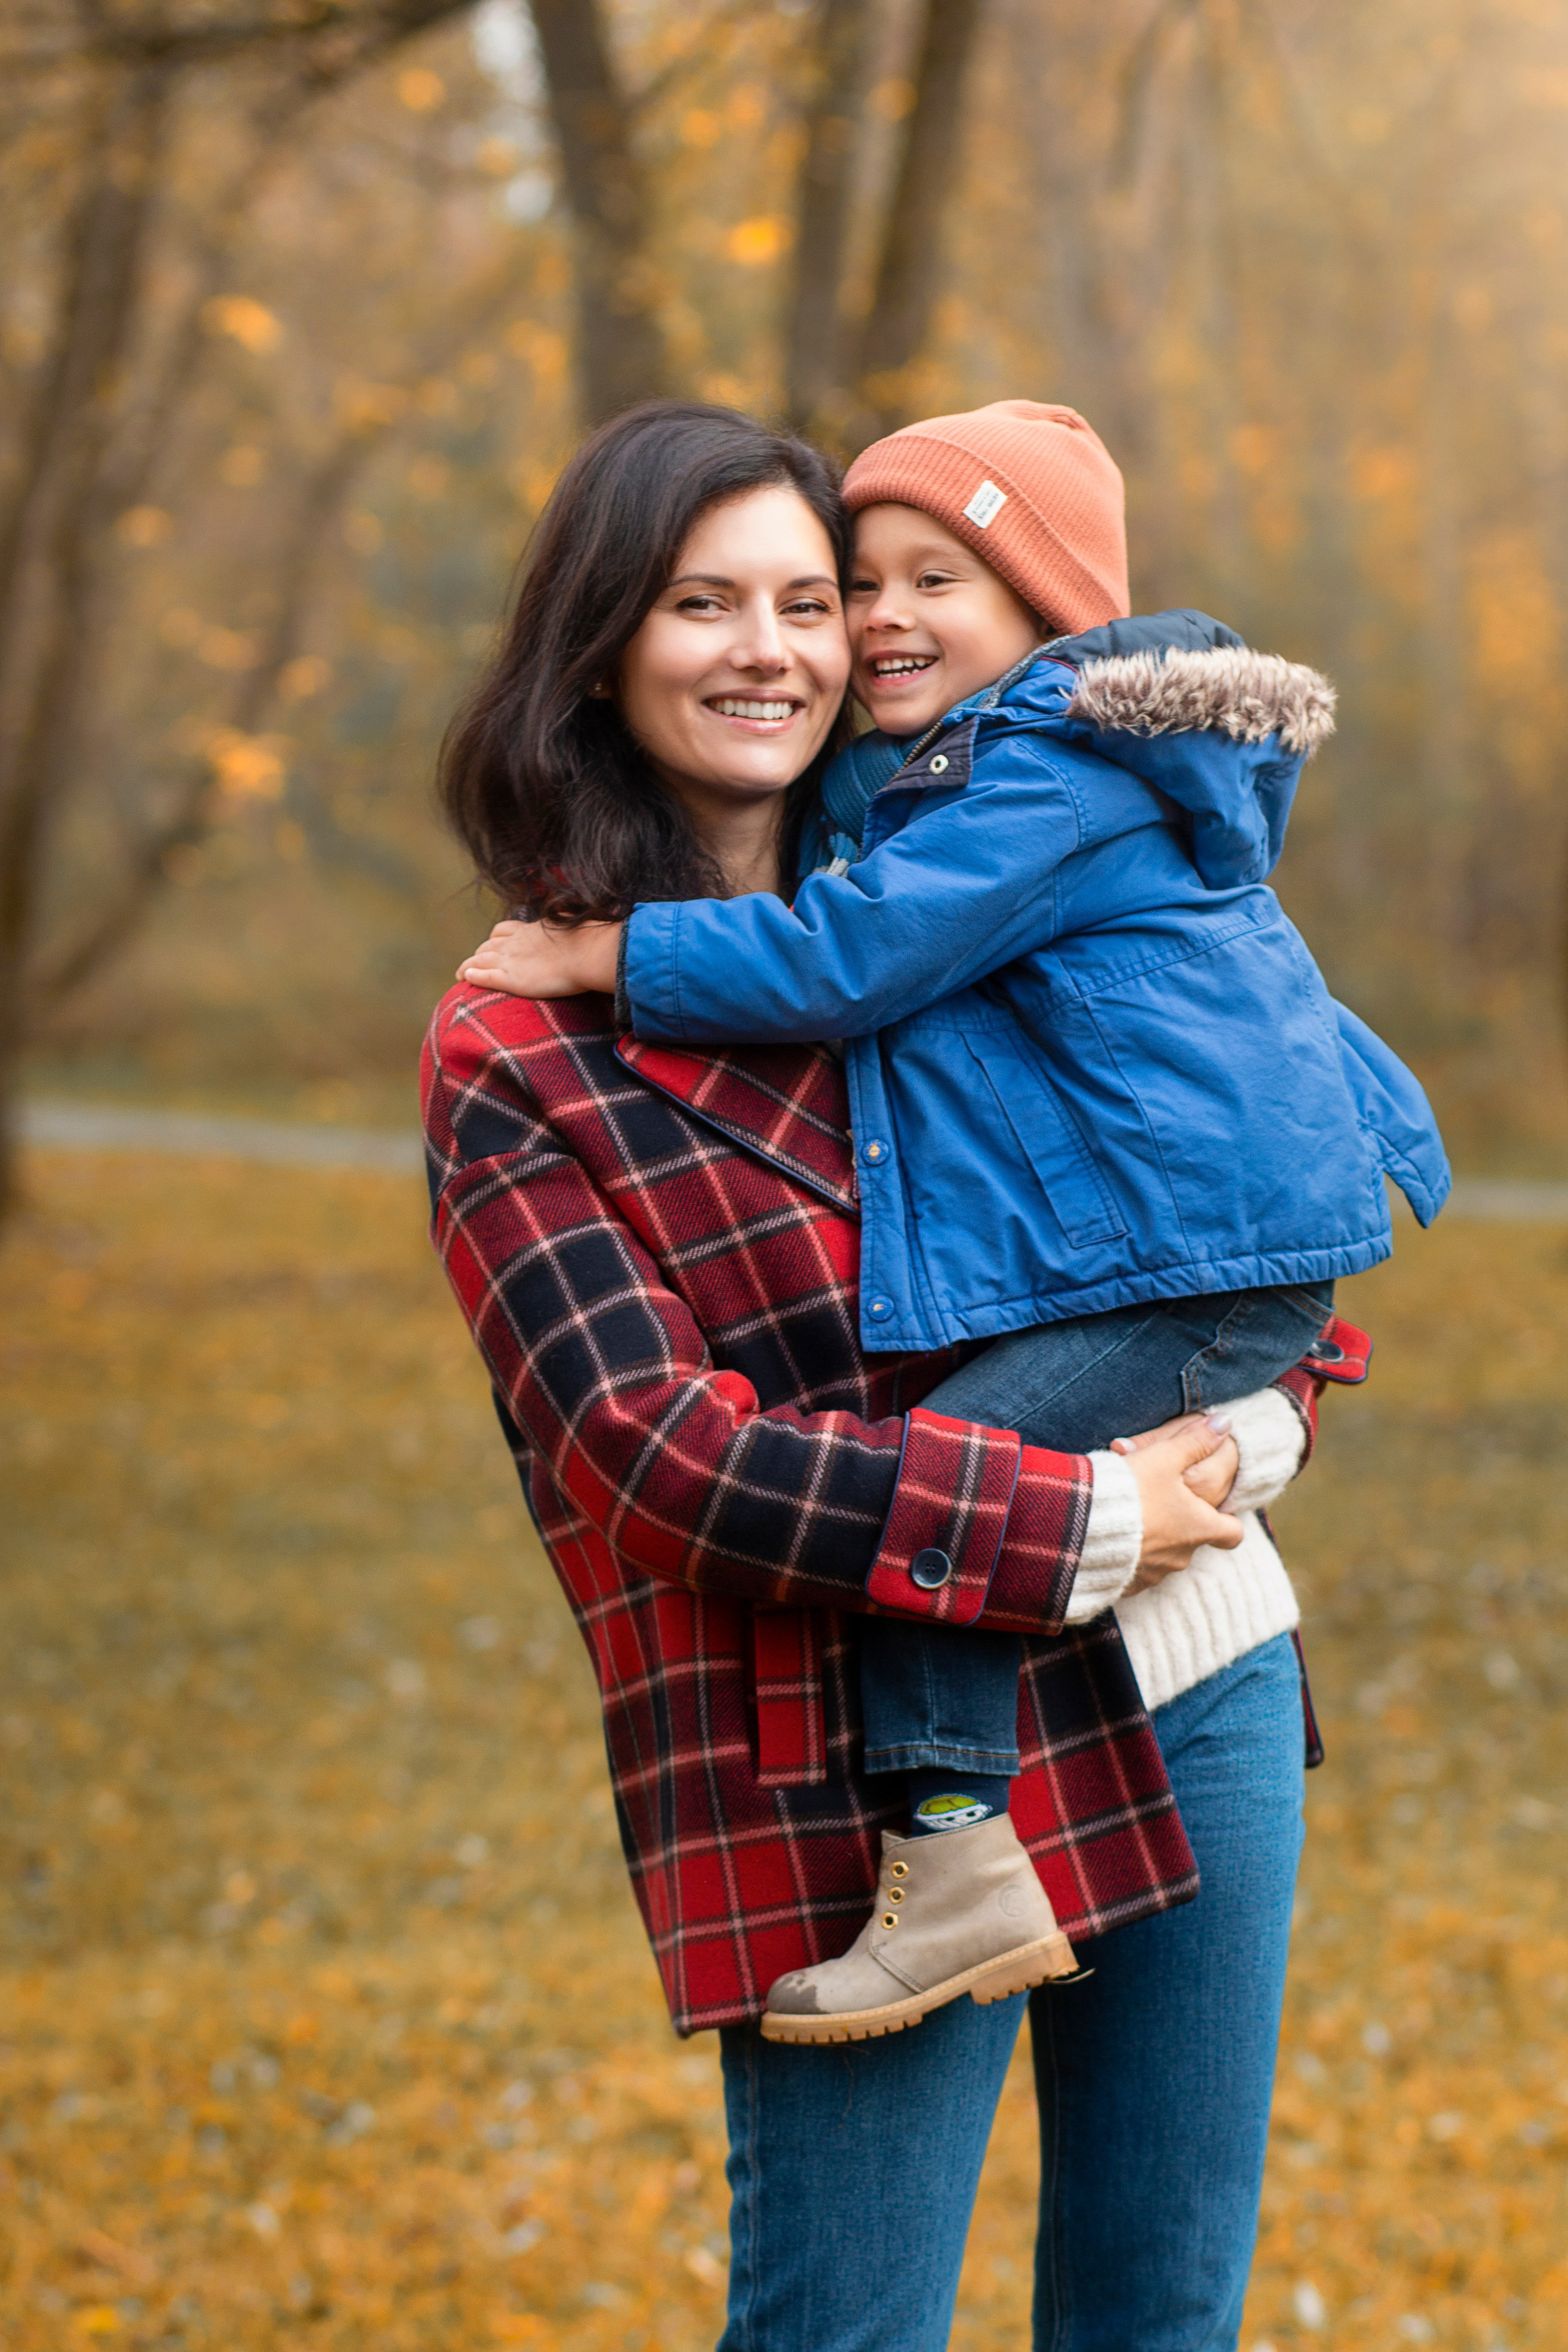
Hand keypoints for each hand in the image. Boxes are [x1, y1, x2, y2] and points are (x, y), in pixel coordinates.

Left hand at [458, 918, 622, 997]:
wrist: (589, 952)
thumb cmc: (589, 941)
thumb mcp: (574, 927)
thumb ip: (567, 925)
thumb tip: (575, 919)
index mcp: (530, 930)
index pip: (502, 931)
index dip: (494, 939)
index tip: (491, 946)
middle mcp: (515, 942)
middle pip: (487, 945)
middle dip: (478, 953)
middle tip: (473, 964)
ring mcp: (510, 960)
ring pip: (478, 959)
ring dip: (467, 965)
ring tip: (460, 974)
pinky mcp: (510, 979)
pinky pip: (483, 976)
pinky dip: (472, 975)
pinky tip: (465, 978)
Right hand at [1116, 1416, 1243, 1593]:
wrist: (1080, 1528)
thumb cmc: (1129, 1491)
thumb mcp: (1164, 1458)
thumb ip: (1195, 1441)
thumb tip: (1225, 1423)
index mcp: (1199, 1526)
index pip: (1232, 1532)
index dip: (1229, 1519)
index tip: (1219, 1508)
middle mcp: (1182, 1555)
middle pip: (1195, 1540)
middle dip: (1183, 1522)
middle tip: (1164, 1500)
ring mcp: (1155, 1572)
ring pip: (1165, 1554)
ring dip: (1156, 1538)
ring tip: (1133, 1515)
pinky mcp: (1129, 1582)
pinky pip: (1138, 1569)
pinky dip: (1132, 1553)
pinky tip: (1116, 1536)